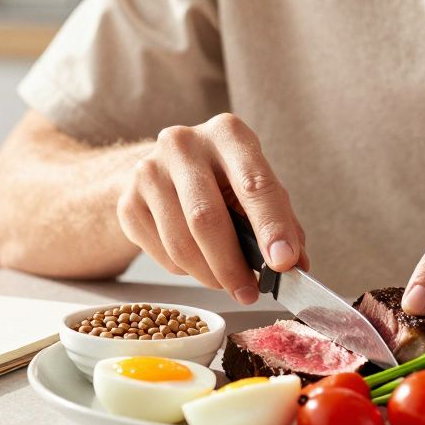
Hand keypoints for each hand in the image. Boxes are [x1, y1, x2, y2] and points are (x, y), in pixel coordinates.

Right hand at [116, 113, 306, 303]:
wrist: (165, 169)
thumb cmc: (222, 180)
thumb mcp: (256, 186)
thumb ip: (279, 221)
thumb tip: (295, 266)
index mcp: (227, 133)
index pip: (254, 183)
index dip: (271, 227)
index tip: (283, 263)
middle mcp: (183, 144)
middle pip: (206, 217)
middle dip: (232, 264)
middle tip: (249, 291)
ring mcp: (148, 171)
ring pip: (180, 242)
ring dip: (208, 275)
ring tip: (227, 283)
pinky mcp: (128, 201)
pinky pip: (160, 252)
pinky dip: (184, 270)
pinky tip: (196, 263)